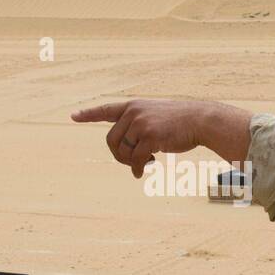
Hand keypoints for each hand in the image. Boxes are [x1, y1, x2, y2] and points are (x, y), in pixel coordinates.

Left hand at [71, 99, 251, 176]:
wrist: (201, 120)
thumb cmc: (181, 122)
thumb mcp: (156, 117)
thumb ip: (139, 126)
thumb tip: (126, 152)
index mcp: (134, 106)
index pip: (106, 110)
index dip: (89, 114)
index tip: (73, 116)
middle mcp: (134, 112)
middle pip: (111, 140)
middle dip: (120, 156)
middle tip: (134, 162)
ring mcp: (141, 122)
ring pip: (122, 151)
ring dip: (131, 162)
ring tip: (146, 162)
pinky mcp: (150, 134)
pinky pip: (135, 158)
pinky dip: (138, 168)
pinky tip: (146, 169)